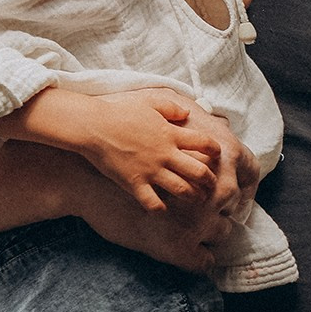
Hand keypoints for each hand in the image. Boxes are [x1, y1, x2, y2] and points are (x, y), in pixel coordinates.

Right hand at [72, 108, 253, 273]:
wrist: (93, 125)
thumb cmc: (119, 111)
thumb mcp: (150, 102)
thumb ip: (171, 107)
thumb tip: (186, 113)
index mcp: (172, 134)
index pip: (205, 144)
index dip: (215, 151)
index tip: (217, 156)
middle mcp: (166, 154)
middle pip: (200, 172)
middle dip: (210, 181)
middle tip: (212, 186)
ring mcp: (151, 170)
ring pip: (183, 190)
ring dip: (193, 197)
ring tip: (196, 200)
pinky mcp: (134, 183)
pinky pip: (153, 203)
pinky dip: (160, 209)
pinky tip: (163, 209)